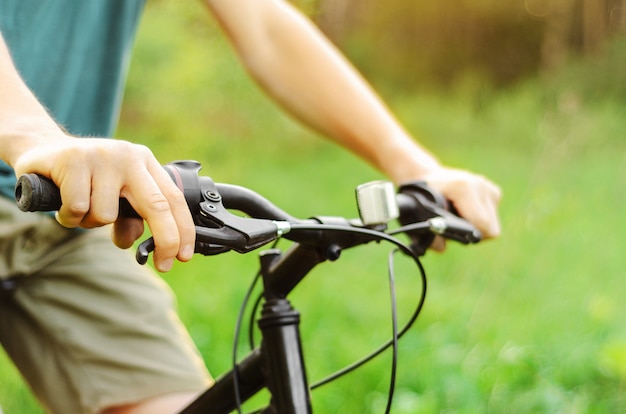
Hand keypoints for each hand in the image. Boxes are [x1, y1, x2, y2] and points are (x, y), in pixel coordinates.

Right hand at [13, 135, 194, 271]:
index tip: (184, 256)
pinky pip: (78, 208)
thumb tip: (133, 242)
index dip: (183, 229)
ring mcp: (102, 156)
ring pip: (107, 214)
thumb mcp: (115, 197)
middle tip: (164, 266)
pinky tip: (62, 202)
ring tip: (80, 208)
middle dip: (166, 239)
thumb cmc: (86, 178)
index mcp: (145, 162)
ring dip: (91, 223)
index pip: (173, 198)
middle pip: (156, 205)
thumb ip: (128, 218)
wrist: (42, 149)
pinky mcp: (73, 159)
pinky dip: (69, 216)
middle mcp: (129, 156)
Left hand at [421, 166, 501, 248]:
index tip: (456, 234)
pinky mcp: (492, 190)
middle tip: (457, 229)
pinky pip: (493, 215)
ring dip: (479, 226)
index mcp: (463, 188)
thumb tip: (442, 247)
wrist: (427, 177)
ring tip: (460, 218)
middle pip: (492, 228)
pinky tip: (466, 212)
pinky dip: (481, 218)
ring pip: (493, 224)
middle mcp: (480, 185)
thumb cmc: (422, 198)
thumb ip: (431, 236)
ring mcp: (488, 186)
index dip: (471, 236)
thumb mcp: (419, 215)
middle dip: (475, 233)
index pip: (482, 224)